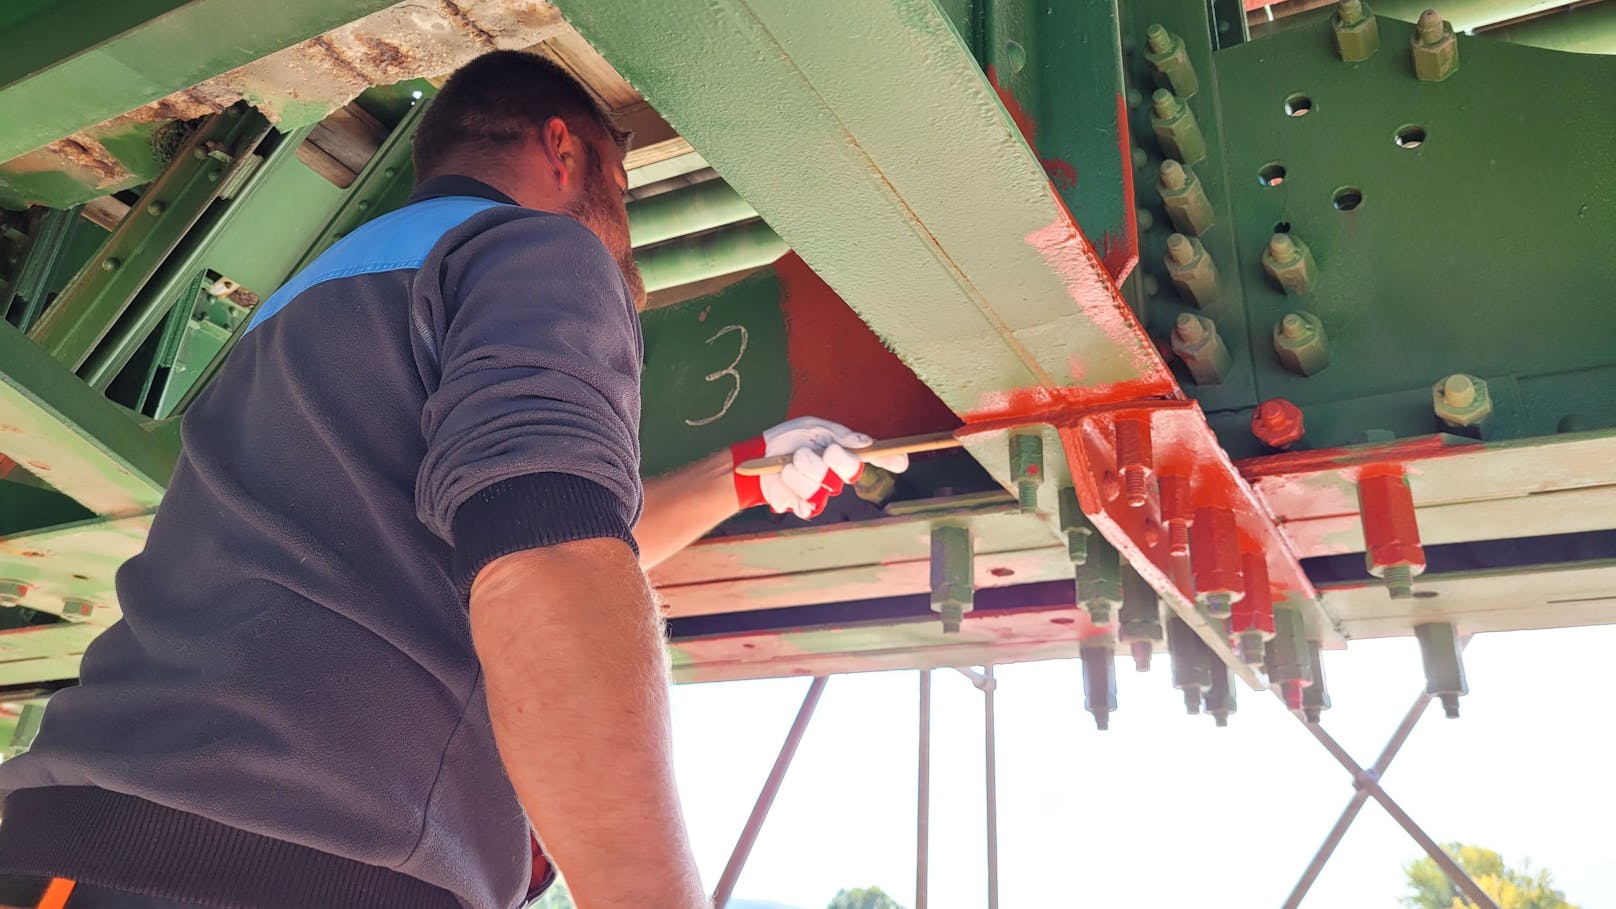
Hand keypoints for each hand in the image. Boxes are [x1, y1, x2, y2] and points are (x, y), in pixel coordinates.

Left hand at [730, 417, 909, 519]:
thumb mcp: (813, 428)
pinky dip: (794, 483)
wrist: (758, 458)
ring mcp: (825, 491)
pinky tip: (785, 474)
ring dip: (806, 468)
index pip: (877, 457)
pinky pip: (810, 500)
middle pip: (853, 471)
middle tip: (825, 450)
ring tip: (792, 461)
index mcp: (846, 451)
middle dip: (837, 459)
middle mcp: (840, 473)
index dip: (891, 460)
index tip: (901, 461)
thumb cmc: (788, 440)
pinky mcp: (808, 506)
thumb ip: (839, 434)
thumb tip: (865, 442)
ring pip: (827, 485)